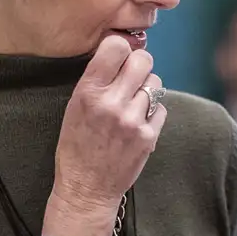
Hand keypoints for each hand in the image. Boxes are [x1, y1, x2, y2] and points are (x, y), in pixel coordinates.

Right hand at [44, 35, 164, 235]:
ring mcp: (133, 120)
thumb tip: (121, 51)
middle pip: (143, 60)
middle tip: (132, 78)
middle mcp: (111, 103)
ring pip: (155, 83)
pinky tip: (138, 123)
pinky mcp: (149, 136)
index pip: (116, 46)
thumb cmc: (76, 146)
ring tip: (133, 104)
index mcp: (88, 92)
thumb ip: (96, 80)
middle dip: (139, 65)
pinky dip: (154, 113)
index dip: (121, 49)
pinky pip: (162, 108)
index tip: (119, 58)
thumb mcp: (74, 107)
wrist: (86, 189)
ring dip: (147, 90)